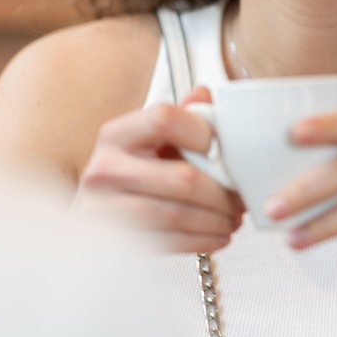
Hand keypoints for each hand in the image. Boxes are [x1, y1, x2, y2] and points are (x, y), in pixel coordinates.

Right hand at [75, 86, 245, 252]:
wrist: (95, 216)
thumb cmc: (131, 174)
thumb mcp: (149, 140)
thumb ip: (180, 117)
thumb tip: (205, 94)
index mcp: (117, 134)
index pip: (165, 118)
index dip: (201, 131)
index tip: (218, 147)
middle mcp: (105, 169)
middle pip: (182, 178)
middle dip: (222, 192)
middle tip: (241, 199)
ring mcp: (105, 208)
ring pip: (178, 214)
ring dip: (216, 220)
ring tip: (233, 219)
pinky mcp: (114, 241)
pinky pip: (169, 242)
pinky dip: (201, 240)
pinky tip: (218, 236)